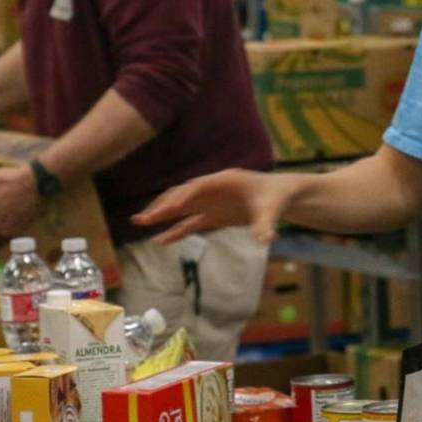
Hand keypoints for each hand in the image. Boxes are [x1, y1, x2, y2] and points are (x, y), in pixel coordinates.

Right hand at [133, 169, 297, 244]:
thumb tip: (265, 240)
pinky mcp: (212, 215)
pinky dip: (176, 231)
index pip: (198, 187)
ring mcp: (211, 202)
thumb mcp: (271, 212)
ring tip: (141, 222)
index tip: (168, 209)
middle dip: (163, 206)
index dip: (183, 197)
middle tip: (143, 219)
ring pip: (181, 207)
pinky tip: (160, 240)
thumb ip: (265, 226)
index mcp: (225, 181)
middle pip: (182, 195)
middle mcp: (212, 189)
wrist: (280, 197)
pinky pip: (190, 223)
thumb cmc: (275, 199)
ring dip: (162, 214)